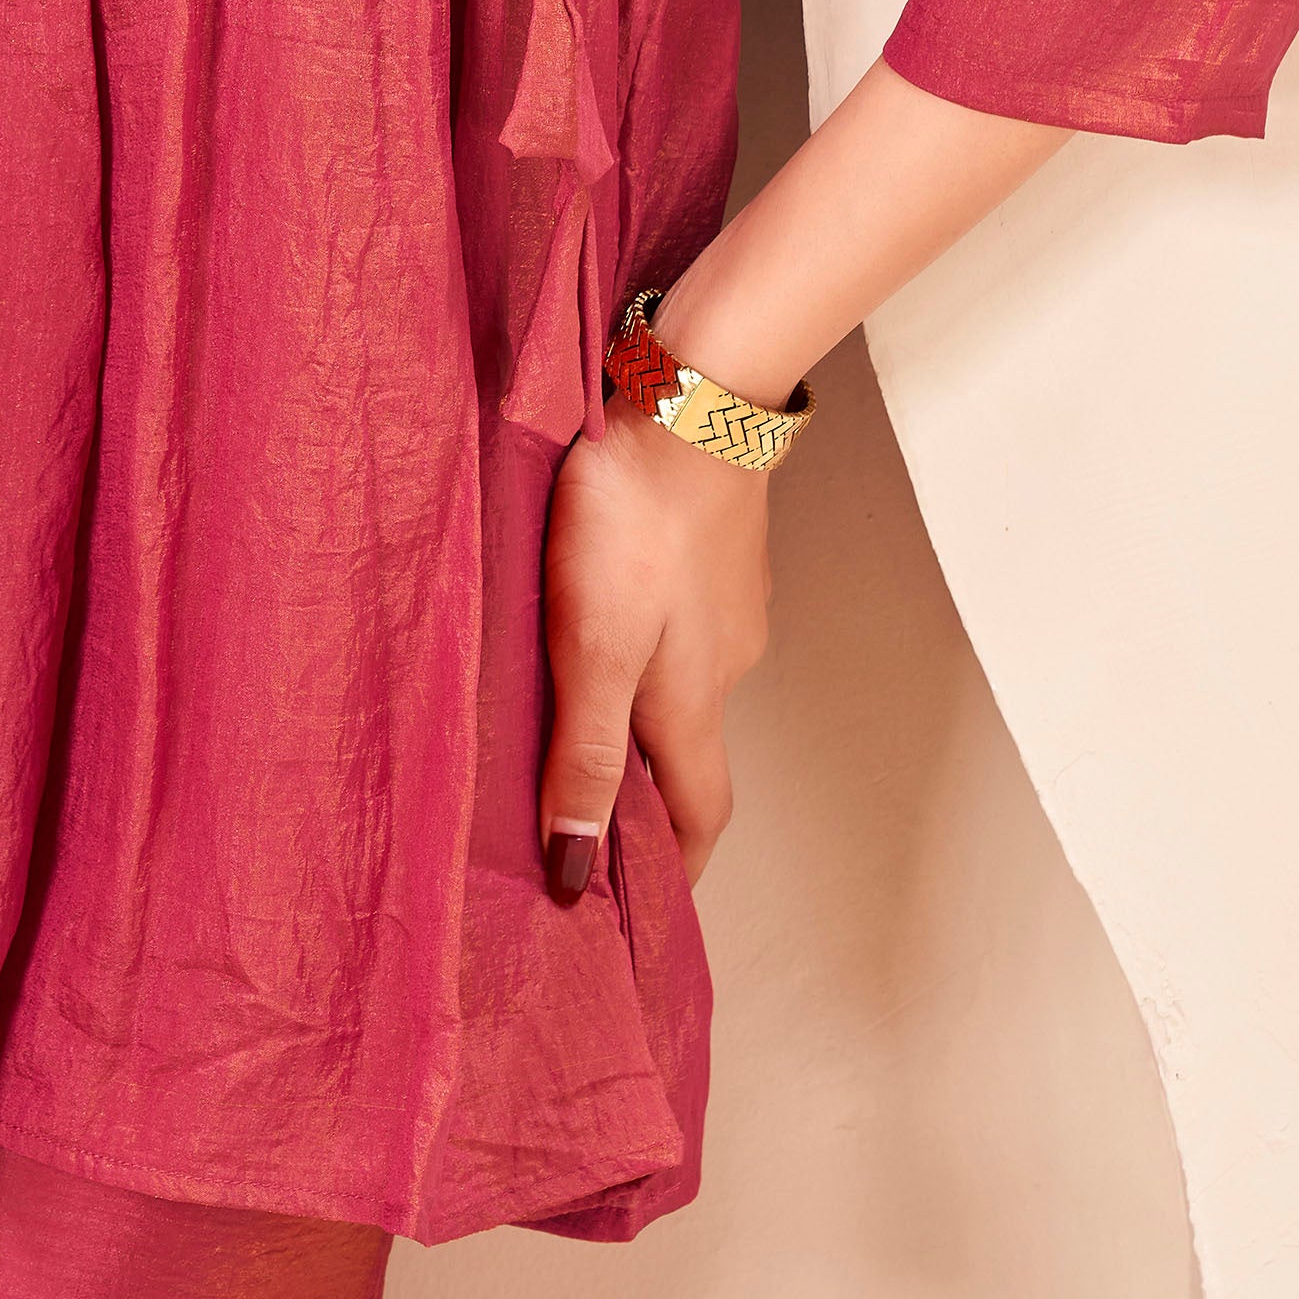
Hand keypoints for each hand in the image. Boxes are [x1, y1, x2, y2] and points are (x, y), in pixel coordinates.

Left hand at [538, 405, 772, 895]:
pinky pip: (683, 618)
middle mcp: (723, 663)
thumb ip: (582, 751)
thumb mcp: (592, 645)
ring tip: (571, 694)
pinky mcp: (718, 549)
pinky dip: (648, 636)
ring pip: (684, 679)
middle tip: (582, 800)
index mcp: (692, 701)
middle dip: (645, 788)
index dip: (674, 866)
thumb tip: (577, 871)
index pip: (699, 816)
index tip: (638, 900)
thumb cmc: (634, 518)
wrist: (691, 398)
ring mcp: (727, 602)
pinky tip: (604, 603)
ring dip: (641, 703)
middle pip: (690, 751)